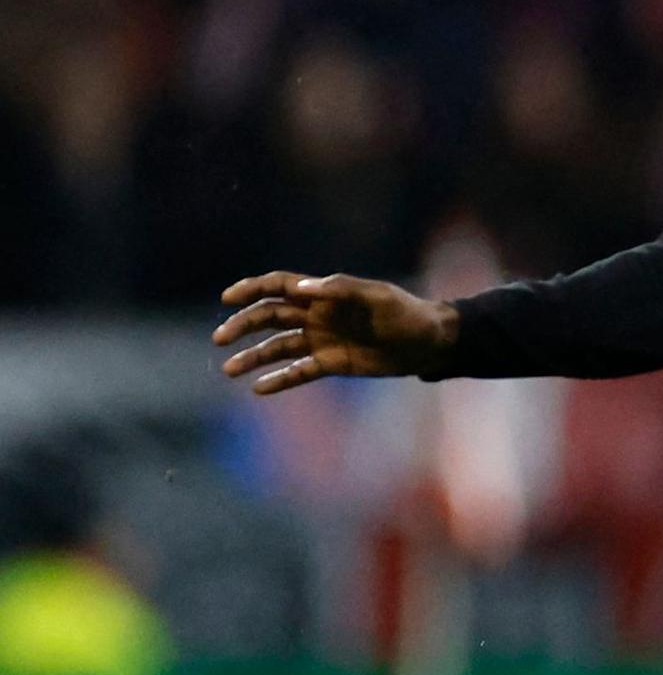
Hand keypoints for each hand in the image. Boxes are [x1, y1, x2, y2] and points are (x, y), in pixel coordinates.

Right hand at [212, 271, 459, 394]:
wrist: (431, 343)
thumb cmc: (407, 313)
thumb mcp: (378, 297)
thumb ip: (340, 290)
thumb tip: (300, 288)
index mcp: (324, 294)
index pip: (279, 286)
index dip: (251, 289)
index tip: (228, 298)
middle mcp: (317, 315)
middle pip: (269, 317)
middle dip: (242, 326)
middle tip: (220, 339)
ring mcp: (323, 340)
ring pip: (278, 347)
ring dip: (253, 357)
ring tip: (229, 370)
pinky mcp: (333, 363)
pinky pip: (299, 372)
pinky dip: (279, 379)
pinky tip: (259, 388)